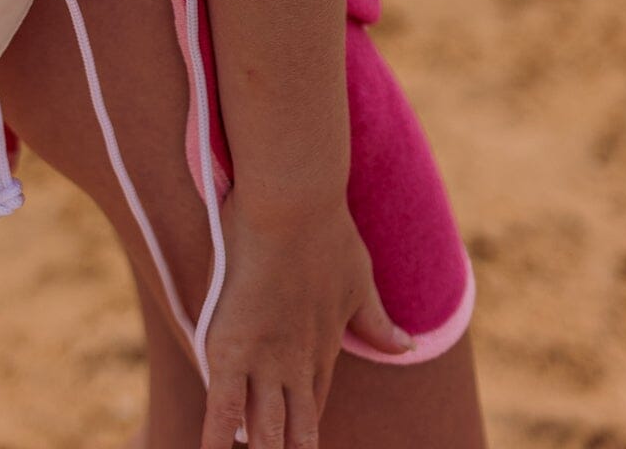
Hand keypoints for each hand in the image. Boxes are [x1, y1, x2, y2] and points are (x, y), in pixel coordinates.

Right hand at [200, 192, 412, 447]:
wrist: (296, 200)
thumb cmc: (326, 230)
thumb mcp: (359, 279)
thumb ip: (377, 319)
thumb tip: (409, 347)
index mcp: (324, 351)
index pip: (313, 412)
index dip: (304, 439)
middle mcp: (298, 365)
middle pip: (293, 433)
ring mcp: (265, 359)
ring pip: (263, 430)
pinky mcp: (232, 347)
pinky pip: (221, 407)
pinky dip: (215, 437)